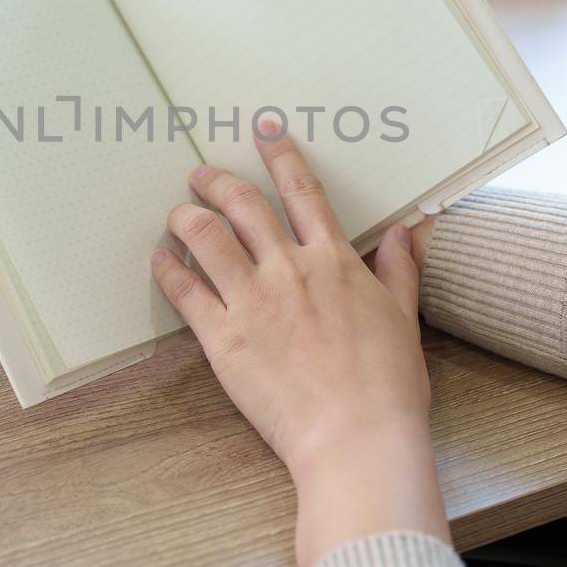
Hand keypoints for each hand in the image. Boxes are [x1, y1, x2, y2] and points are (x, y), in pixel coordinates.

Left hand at [150, 124, 449, 566]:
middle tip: (199, 174)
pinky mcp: (223, 337)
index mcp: (333, 261)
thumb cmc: (387, 387)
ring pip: (205, 237)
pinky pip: (184, 290)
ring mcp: (252, 301)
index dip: (280, 154)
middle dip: (215, 181)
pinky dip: (168, 268)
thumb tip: (406, 230)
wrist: (356, 438)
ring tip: (176, 214)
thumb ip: (400, 271)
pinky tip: (161, 260)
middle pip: (242, 205)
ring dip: (185, 217)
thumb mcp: (403, 320)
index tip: (264, 128)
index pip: (302, 192)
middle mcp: (288, 269)